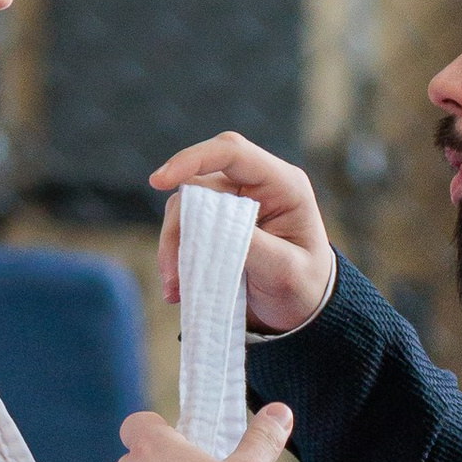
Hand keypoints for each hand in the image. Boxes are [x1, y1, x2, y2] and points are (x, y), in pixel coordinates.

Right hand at [149, 129, 335, 336]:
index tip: (158, 181)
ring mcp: (234, 201)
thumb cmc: (303, 287)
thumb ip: (254, 247)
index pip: (233, 153)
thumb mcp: (286, 272)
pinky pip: (184, 228)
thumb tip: (211, 229)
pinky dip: (176, 256)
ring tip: (174, 289)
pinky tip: (177, 288)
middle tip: (173, 275)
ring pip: (185, 207)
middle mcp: (255, 185)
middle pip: (199, 184)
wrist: (300, 308)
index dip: (193, 159)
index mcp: (283, 184)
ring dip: (173, 247)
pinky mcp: (216, 221)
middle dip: (179, 227)